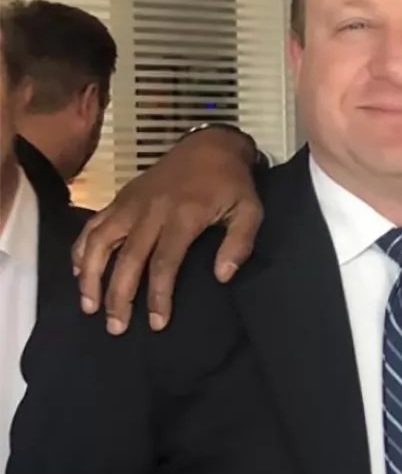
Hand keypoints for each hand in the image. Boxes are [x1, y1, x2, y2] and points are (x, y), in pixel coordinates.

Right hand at [73, 127, 262, 333]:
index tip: (156, 323)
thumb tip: (222, 277)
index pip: (164, 262)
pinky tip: (79, 271)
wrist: (210, 145)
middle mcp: (151, 211)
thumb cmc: (232, 184)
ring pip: (100, 241)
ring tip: (89, 306)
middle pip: (128, 259)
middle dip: (119, 296)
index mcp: (184, 216)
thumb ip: (239, 244)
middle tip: (116, 327)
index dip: (157, 295)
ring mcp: (131, 203)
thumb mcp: (250, 211)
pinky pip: (93, 224)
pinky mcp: (121, 198)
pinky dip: (81, 248)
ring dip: (90, 275)